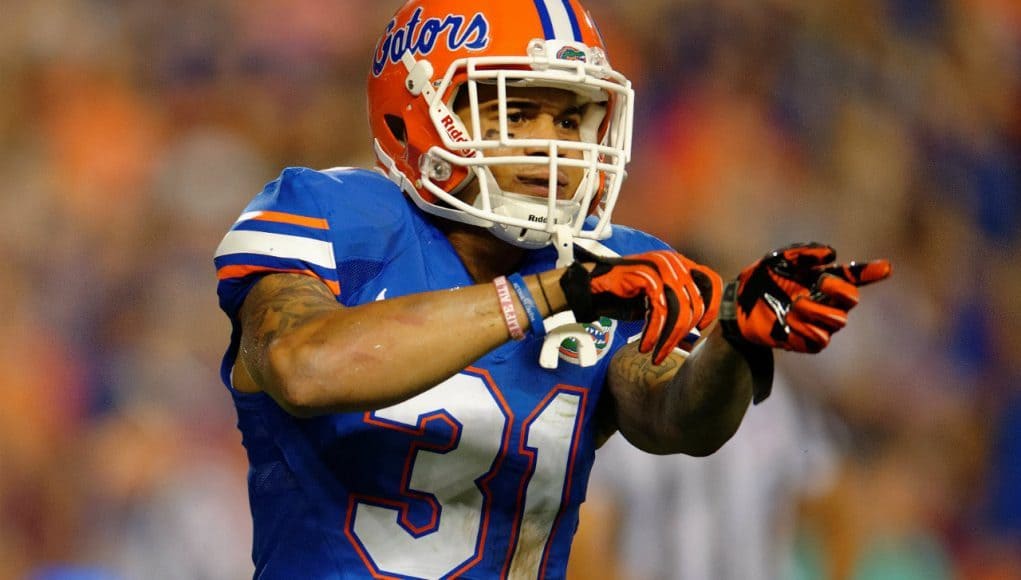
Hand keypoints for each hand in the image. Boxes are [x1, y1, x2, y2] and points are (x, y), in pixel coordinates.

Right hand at [560, 250, 721, 363]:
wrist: (591, 289)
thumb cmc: (623, 298)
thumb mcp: (655, 307)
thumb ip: (676, 316)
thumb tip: (694, 341)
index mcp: (680, 264)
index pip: (711, 282)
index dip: (713, 307)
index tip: (701, 330)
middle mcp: (674, 262)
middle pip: (695, 303)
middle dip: (682, 334)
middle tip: (667, 352)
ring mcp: (661, 266)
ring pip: (679, 309)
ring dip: (668, 338)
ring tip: (656, 354)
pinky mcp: (647, 276)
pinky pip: (660, 311)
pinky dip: (654, 332)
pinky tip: (645, 345)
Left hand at [720, 243, 890, 353]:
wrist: (737, 306)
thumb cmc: (760, 279)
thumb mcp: (777, 260)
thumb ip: (803, 254)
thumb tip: (832, 253)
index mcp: (823, 280)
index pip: (853, 277)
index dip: (871, 272)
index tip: (886, 267)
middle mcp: (826, 301)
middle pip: (852, 300)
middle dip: (839, 291)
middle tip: (819, 283)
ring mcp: (818, 323)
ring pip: (837, 322)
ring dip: (815, 311)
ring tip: (793, 305)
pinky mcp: (807, 342)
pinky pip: (821, 340)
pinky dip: (805, 329)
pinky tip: (788, 321)